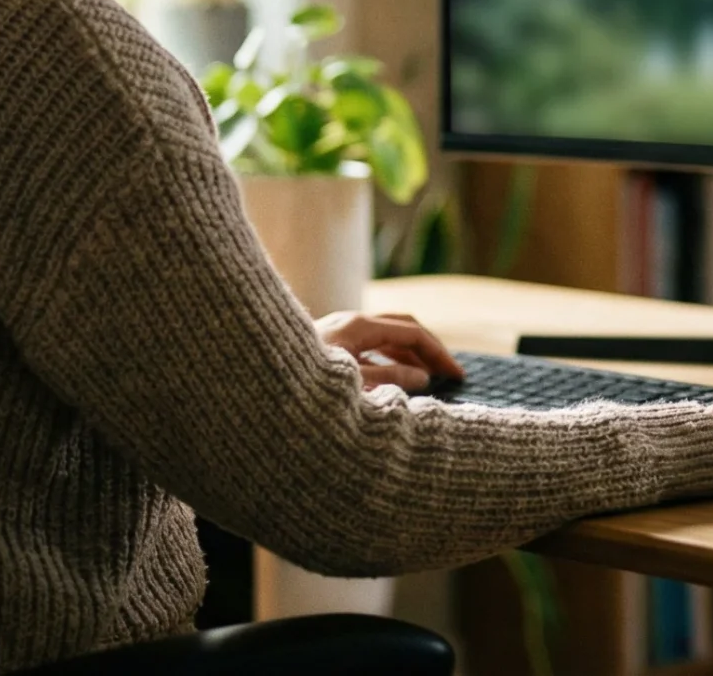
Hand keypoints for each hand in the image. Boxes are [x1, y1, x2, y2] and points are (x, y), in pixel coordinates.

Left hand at [315, 311, 465, 392]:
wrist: (256, 386)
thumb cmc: (303, 388)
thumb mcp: (354, 387)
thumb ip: (392, 380)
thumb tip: (423, 377)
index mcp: (358, 326)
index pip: (412, 332)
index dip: (438, 353)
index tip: (456, 375)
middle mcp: (348, 323)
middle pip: (400, 327)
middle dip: (427, 348)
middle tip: (448, 373)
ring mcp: (337, 333)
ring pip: (383, 338)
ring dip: (408, 355)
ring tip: (427, 379)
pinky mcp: (327, 348)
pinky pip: (367, 348)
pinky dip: (388, 361)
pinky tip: (392, 381)